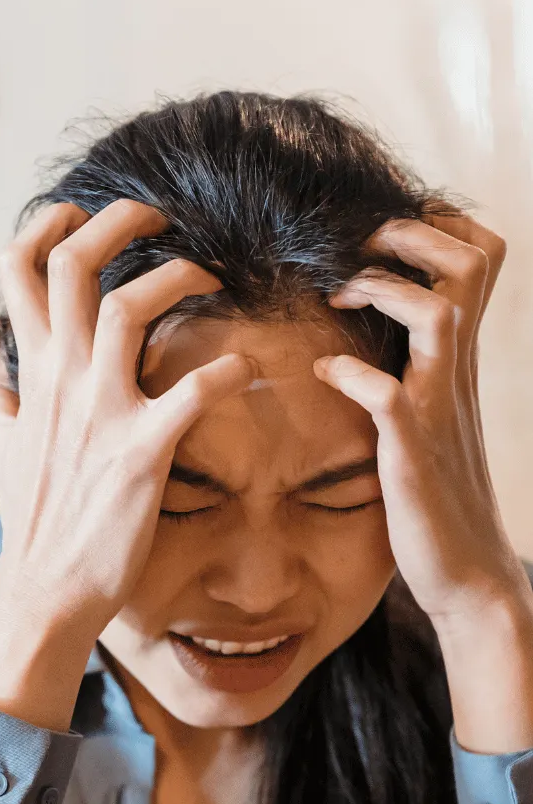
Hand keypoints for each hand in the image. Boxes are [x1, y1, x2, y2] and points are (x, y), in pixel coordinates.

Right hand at [0, 200, 254, 730]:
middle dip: (116, 221)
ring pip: (127, 307)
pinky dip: (228, 369)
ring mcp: (100, 413)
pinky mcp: (143, 452)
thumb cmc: (32, 520)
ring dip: (177, 276)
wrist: (45, 590)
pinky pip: (193, 390)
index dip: (46, 226)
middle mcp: (60, 381)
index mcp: (30, 374)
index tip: (78, 214)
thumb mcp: (1, 448)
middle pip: (73, 266)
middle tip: (156, 218)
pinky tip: (248, 368)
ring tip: (207, 277)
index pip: (18, 272)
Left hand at [317, 215, 532, 751]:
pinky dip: (352, 373)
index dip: (437, 227)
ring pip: (439, 314)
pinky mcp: (413, 454)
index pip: (479, 261)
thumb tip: (361, 337)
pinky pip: (389, 396)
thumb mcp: (429, 418)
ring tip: (339, 293)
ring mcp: (439, 411)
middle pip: (470, 265)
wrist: (467, 576)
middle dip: (411, 236)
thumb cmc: (436, 497)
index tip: (381, 236)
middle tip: (358, 250)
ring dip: (383, 288)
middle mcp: (456, 375)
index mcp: (458, 363)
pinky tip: (324, 373)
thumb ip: (412, 372)